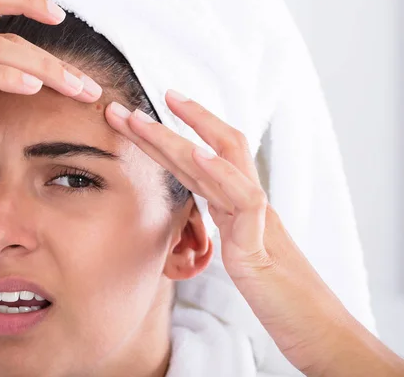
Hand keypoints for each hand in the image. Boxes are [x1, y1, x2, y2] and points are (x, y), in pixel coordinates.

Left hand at [104, 90, 403, 376]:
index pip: (203, 163)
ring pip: (222, 165)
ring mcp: (256, 222)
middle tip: (123, 110)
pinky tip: (200, 154)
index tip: (141, 120)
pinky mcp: (260, 248)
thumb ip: (225, 230)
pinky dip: (223, 174)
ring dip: (179, 139)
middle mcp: (247, 206)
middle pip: (206, 152)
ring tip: (144, 119)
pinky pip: (245, 202)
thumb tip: (200, 217)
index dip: (173, 137)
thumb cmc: (278, 295)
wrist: (316, 329)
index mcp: (237, 209)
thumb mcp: (241, 255)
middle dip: (164, 128)